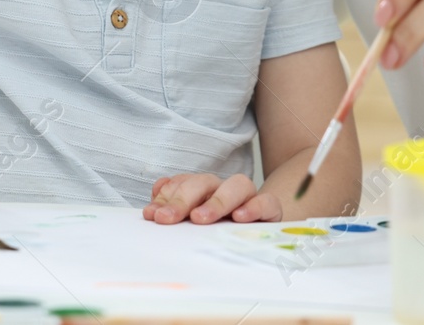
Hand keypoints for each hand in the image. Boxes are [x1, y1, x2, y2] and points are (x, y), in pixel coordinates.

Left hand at [142, 173, 281, 224]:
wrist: (261, 241)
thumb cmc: (221, 233)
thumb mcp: (193, 225)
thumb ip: (173, 209)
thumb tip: (155, 196)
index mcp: (205, 192)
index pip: (185, 184)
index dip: (167, 196)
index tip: (152, 214)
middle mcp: (225, 191)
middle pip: (206, 182)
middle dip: (183, 199)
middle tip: (167, 219)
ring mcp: (249, 199)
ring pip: (238, 184)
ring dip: (217, 200)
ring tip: (200, 219)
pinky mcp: (270, 211)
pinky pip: (266, 202)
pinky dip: (254, 207)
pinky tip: (238, 218)